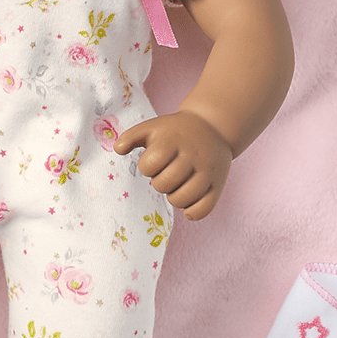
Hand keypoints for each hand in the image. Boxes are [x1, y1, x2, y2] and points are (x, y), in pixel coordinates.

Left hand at [115, 111, 233, 220]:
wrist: (213, 126)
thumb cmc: (176, 131)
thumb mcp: (153, 127)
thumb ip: (131, 136)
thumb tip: (118, 149)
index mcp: (173, 140)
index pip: (149, 165)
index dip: (147, 166)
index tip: (155, 160)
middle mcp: (192, 155)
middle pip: (163, 184)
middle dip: (159, 182)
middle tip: (167, 172)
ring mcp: (207, 171)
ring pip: (181, 200)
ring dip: (173, 197)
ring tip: (177, 185)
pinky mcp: (218, 185)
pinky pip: (202, 210)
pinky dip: (191, 211)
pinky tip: (188, 200)